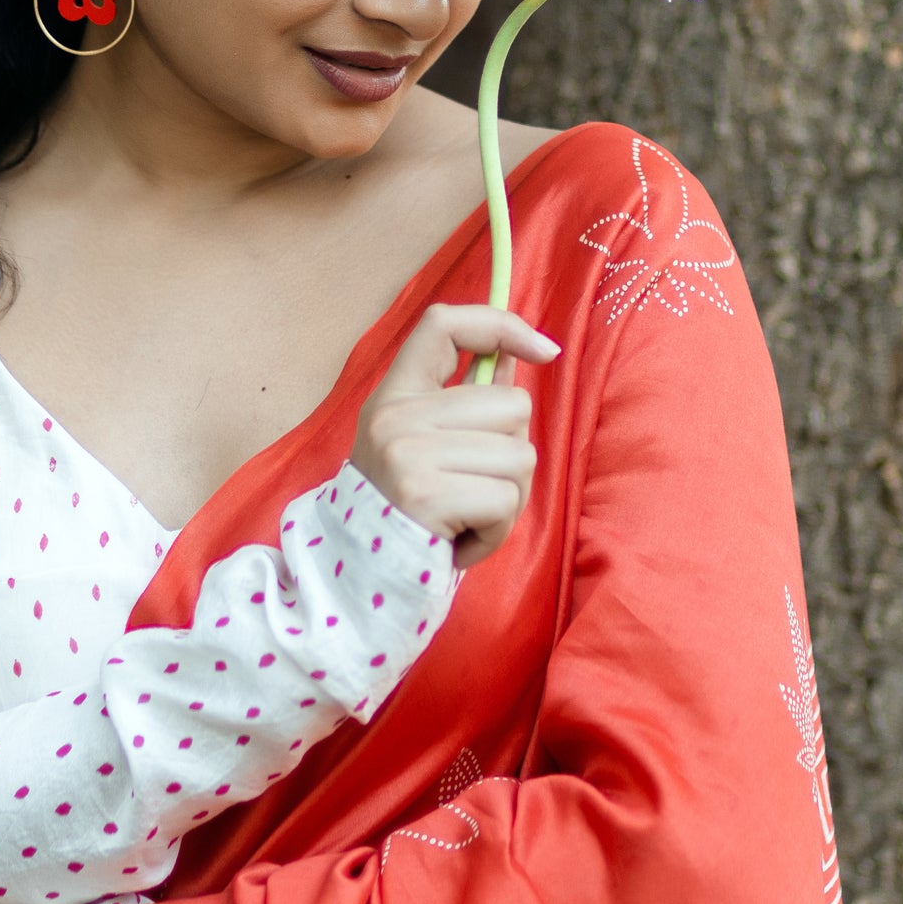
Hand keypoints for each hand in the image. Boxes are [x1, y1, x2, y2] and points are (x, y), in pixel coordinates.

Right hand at [350, 302, 558, 569]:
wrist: (358, 579)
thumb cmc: (405, 513)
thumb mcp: (421, 446)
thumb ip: (464, 403)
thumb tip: (516, 361)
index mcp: (394, 395)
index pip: (444, 324)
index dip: (501, 325)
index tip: (544, 351)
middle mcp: (396, 417)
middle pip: (512, 406)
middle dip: (511, 456)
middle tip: (472, 490)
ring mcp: (408, 455)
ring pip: (520, 458)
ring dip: (508, 499)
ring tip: (466, 517)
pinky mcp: (427, 497)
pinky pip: (506, 502)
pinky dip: (496, 532)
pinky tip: (460, 541)